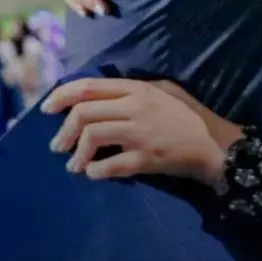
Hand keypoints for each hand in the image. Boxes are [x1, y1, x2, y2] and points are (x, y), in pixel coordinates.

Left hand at [43, 79, 235, 183]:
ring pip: (92, 137)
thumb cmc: (189, 115)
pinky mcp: (145, 158)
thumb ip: (133, 90)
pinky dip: (95, 171)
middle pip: (83, 113)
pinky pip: (110, 165)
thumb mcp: (164, 90)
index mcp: (137, 89)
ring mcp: (139, 133)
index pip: (88, 87)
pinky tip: (93, 173)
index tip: (47, 109)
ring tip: (74, 165)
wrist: (214, 145)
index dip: (61, 96)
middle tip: (58, 146)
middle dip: (63, 132)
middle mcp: (135, 107)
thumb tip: (98, 95)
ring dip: (76, 154)